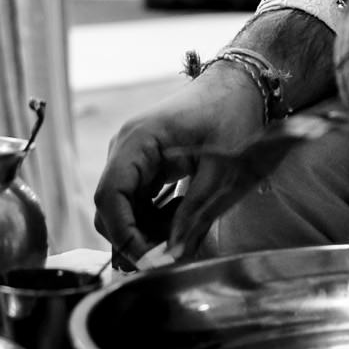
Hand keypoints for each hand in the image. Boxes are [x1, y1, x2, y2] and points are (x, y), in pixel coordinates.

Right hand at [93, 64, 267, 267]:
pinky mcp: (142, 165)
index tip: (152, 262)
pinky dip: (155, 217)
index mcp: (137, 141)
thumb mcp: (220, 170)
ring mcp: (131, 157)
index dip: (124, 236)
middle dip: (137, 237)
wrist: (239, 87)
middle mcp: (125, 149)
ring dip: (148, 229)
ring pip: (122, 210)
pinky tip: (183, 210)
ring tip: (186, 225)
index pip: (109, 197)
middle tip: (174, 251)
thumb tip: (172, 257)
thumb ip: (194, 214)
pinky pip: (137, 202)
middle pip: (110, 208)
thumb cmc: (231, 117)